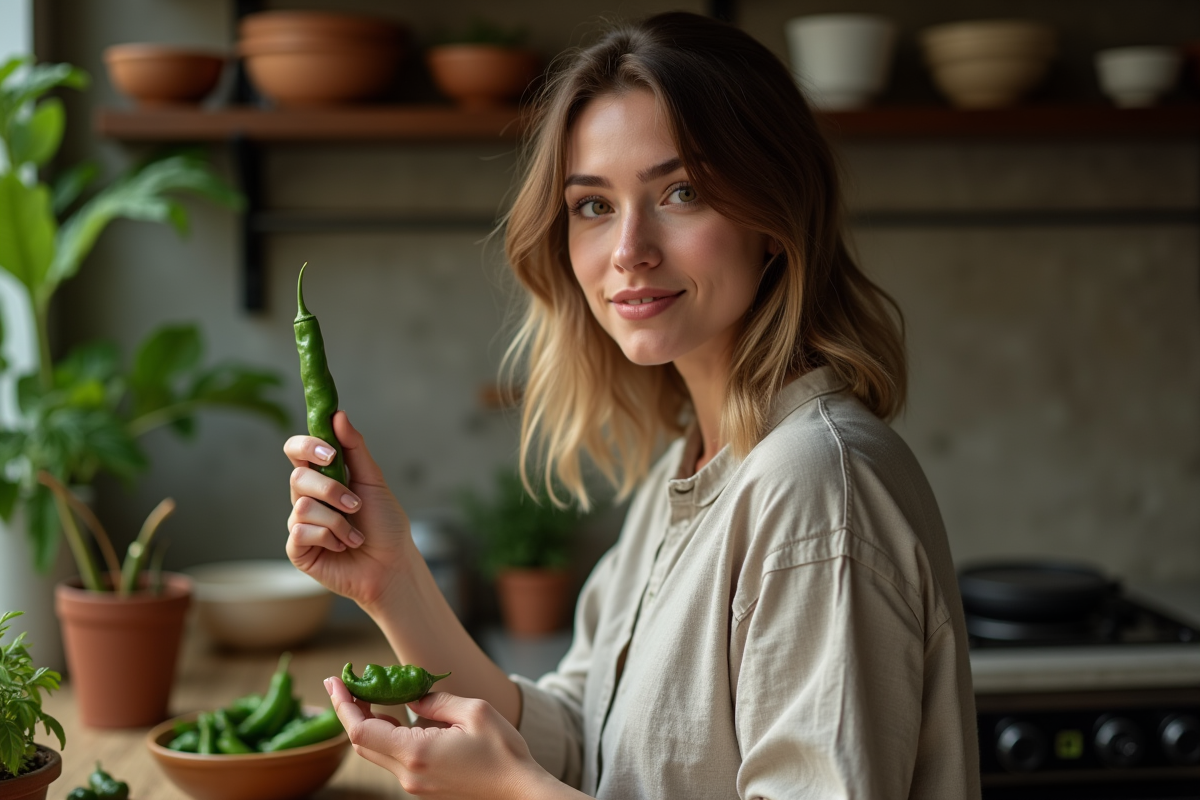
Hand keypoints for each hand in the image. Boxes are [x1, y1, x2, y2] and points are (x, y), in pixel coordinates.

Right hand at [285, 411, 413, 609]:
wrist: (392, 564)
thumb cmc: (384, 524)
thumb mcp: (373, 481)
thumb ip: (355, 448)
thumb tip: (338, 414)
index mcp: (322, 478)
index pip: (297, 451)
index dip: (306, 446)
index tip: (330, 453)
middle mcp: (306, 498)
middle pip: (298, 477)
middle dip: (331, 489)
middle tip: (355, 503)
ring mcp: (300, 524)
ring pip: (302, 506)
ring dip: (338, 520)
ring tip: (355, 534)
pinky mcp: (297, 549)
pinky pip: (301, 532)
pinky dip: (329, 537)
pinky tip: (342, 547)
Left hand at [325, 676, 553, 799]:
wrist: (518, 791)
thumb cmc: (502, 751)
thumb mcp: (473, 712)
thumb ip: (436, 701)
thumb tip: (412, 696)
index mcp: (416, 752)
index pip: (361, 730)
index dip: (343, 704)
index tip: (335, 680)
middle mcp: (408, 772)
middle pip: (362, 742)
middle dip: (350, 710)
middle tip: (347, 681)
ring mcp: (414, 783)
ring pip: (376, 751)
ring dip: (368, 722)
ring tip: (370, 693)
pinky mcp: (423, 785)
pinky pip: (393, 758)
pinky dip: (385, 734)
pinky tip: (394, 714)